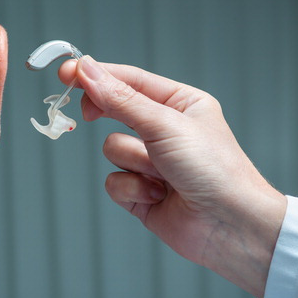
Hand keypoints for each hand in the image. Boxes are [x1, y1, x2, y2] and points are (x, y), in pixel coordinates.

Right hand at [59, 56, 286, 297]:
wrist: (230, 226)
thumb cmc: (214, 169)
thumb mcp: (165, 125)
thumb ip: (121, 100)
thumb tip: (88, 71)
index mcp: (178, 103)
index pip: (129, 80)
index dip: (96, 74)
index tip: (66, 72)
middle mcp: (162, 130)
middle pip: (115, 110)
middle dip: (105, 113)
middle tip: (87, 113)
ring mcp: (150, 161)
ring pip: (112, 148)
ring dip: (133, 161)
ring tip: (162, 174)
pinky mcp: (140, 190)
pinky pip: (113, 180)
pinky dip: (132, 188)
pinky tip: (157, 195)